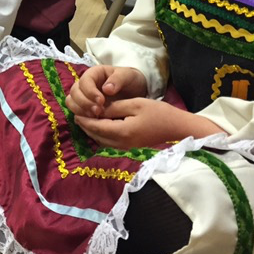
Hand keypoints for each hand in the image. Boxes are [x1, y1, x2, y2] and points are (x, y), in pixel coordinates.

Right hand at [66, 65, 147, 117]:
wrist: (135, 92)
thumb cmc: (131, 81)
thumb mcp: (128, 76)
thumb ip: (118, 79)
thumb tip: (106, 89)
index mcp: (94, 73)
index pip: (84, 81)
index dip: (90, 92)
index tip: (101, 101)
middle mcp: (85, 84)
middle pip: (74, 92)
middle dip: (84, 103)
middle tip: (98, 111)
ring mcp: (83, 95)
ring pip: (71, 101)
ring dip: (80, 110)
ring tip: (96, 116)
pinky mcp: (84, 107)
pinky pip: (75, 111)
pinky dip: (81, 116)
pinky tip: (94, 121)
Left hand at [75, 98, 223, 149]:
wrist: (178, 128)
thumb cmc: (159, 113)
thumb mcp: (135, 104)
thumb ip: (114, 107)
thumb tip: (96, 109)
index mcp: (122, 132)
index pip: (95, 127)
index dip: (84, 118)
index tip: (76, 109)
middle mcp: (121, 144)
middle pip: (95, 136)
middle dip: (85, 124)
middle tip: (77, 112)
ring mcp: (125, 148)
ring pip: (101, 140)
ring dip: (92, 130)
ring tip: (85, 117)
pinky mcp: (130, 148)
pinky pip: (109, 142)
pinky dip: (101, 133)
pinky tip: (100, 124)